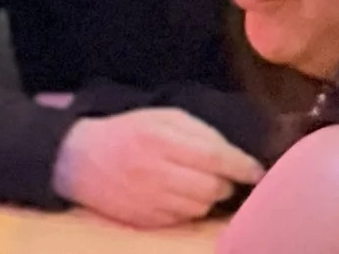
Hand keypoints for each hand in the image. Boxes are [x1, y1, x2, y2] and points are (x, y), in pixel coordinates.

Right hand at [52, 109, 264, 229]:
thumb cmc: (129, 131)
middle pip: (211, 187)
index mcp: (162, 139)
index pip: (214, 157)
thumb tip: (232, 154)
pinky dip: (191, 209)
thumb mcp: (164, 117)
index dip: (242, 166)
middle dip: (227, 182)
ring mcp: (148, 200)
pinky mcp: (142, 220)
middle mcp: (156, 172)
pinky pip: (181, 220)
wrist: (80, 160)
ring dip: (210, 197)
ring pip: (199, 207)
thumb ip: (199, 132)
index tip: (258, 171)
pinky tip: (184, 195)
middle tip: (228, 175)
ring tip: (205, 183)